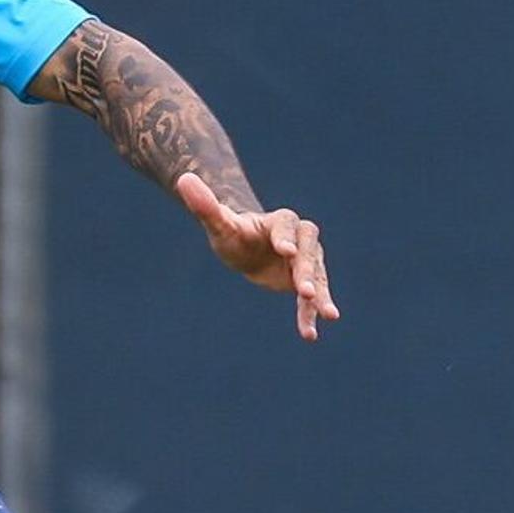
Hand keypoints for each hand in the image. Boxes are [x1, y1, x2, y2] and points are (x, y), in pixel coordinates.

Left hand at [176, 172, 338, 340]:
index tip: (287, 252)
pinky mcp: (305, 282)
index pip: (287, 226)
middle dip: (308, 271)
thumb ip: (205, 205)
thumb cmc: (233, 233)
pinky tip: (311, 334)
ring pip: (317, 277)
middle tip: (304, 290)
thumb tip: (183, 178)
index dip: (286, 238)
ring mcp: (307, 261)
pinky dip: (311, 314)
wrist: (246, 249)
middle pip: (310, 252)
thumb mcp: (219, 224)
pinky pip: (310, 299)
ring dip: (321, 296)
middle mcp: (300, 239)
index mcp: (280, 221)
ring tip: (330, 315)